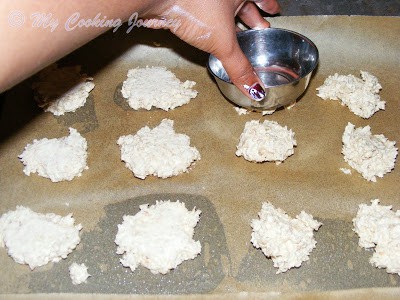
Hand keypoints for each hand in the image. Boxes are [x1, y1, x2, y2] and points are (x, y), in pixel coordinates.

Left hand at [150, 0, 279, 100]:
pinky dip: (215, 24)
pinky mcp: (189, 3)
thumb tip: (254, 87)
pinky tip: (213, 34)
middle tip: (260, 26)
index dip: (269, 5)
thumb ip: (239, 67)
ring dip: (233, 22)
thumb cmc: (193, 5)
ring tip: (238, 34)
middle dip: (252, 16)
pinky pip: (209, 13)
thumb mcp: (223, 42)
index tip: (274, 11)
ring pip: (225, 9)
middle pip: (243, 3)